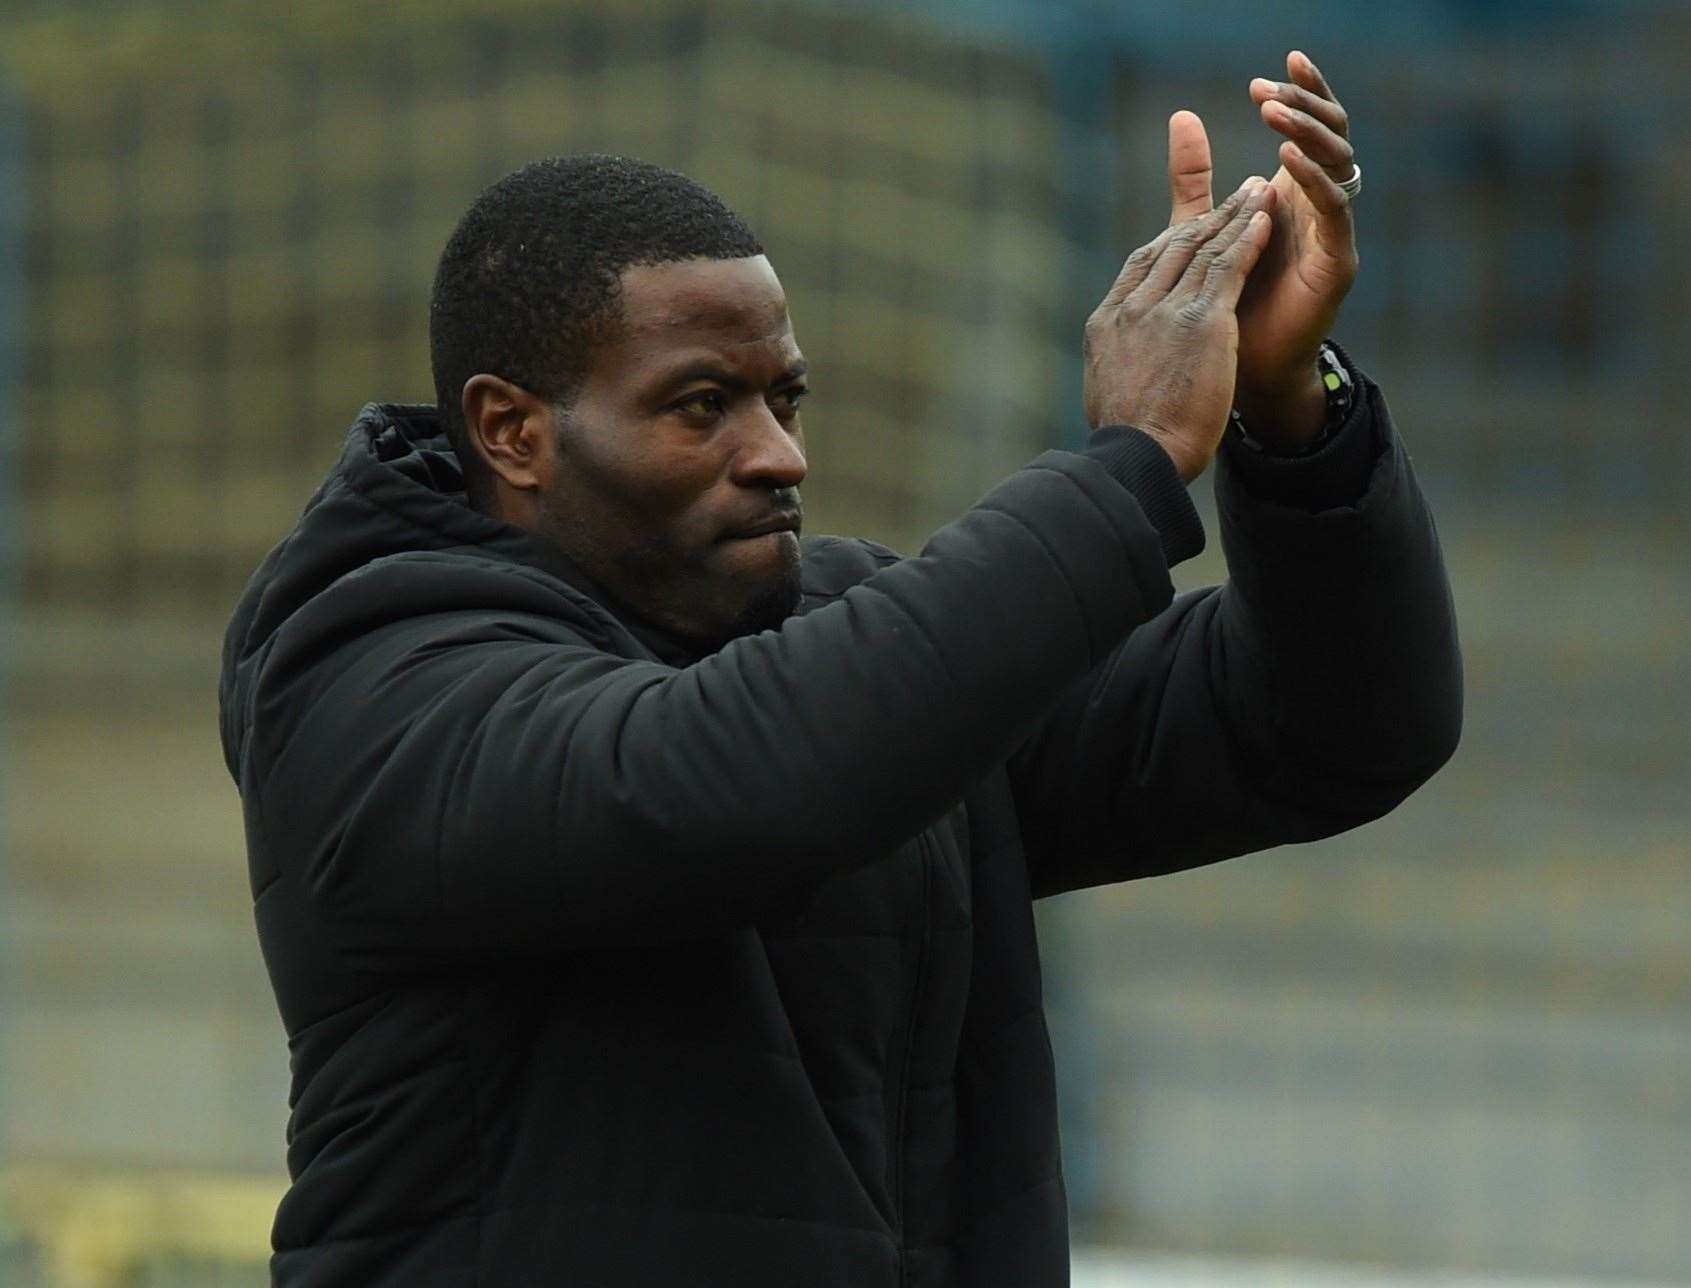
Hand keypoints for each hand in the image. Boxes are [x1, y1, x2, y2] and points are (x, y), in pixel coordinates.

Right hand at [1084, 180, 1275, 482]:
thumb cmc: (1127, 441)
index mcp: (1108, 323)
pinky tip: (1266, 219)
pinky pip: (1228, 268)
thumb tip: (1121, 369)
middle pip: (1173, 248)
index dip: (1171, 241)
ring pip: (1204, 250)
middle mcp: (1134, 308)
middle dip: (1209, 217)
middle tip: (1238, 194)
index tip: (1194, 226)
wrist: (1138, 455)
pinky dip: (1248, 239)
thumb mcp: (1108, 391)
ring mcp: (1165, 311)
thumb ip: (1119, 365)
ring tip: (1259, 193)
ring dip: (1236, 216)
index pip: (1142, 266)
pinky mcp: (1202, 322)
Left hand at [1167, 51, 1358, 443]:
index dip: (1299, 95)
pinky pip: (1334, 211)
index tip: (1268, 71)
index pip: (1311, 127)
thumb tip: (1181, 115)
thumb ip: (1195, 177)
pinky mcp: (1336, 263)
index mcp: (1294, 193)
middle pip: (1333, 135)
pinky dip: (1313, 182)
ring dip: (1307, 134)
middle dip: (1305, 106)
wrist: (1240, 373)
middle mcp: (1319, 207)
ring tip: (1274, 113)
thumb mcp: (1203, 227)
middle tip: (1270, 89)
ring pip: (1339, 165)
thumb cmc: (1226, 304)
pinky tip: (1284, 162)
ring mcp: (1333, 233)